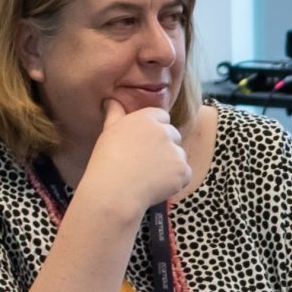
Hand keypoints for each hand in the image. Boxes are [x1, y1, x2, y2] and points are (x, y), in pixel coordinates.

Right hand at [81, 99, 190, 213]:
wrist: (113, 191)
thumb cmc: (106, 161)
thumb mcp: (108, 132)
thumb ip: (115, 114)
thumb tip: (112, 100)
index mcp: (147, 118)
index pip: (162, 117)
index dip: (154, 131)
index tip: (144, 144)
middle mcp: (165, 131)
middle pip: (174, 135)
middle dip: (164, 147)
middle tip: (145, 162)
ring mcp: (176, 151)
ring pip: (179, 155)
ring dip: (170, 164)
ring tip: (148, 176)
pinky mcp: (182, 170)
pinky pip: (185, 174)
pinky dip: (175, 182)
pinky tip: (156, 186)